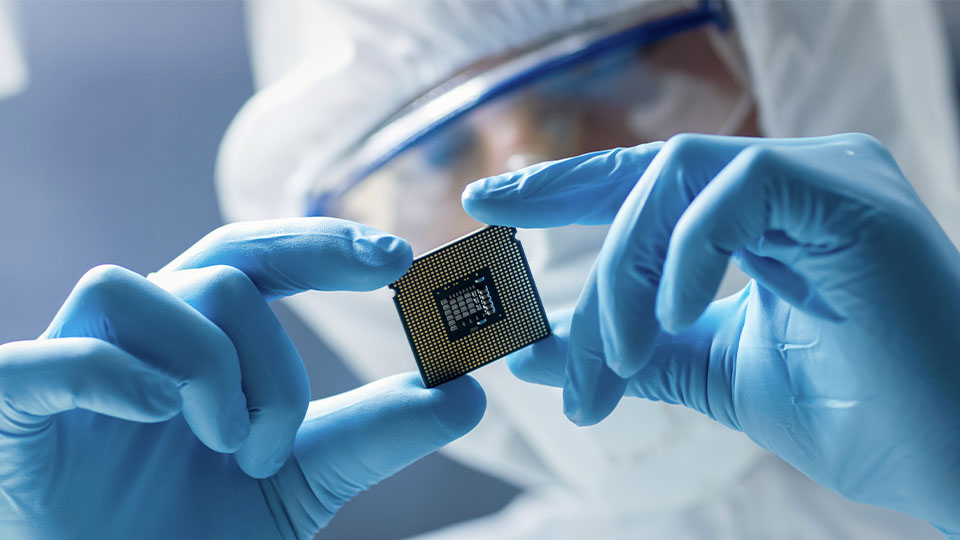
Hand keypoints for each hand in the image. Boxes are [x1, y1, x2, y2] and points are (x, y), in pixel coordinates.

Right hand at [0, 218, 484, 539]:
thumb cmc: (194, 533)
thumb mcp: (300, 480)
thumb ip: (373, 433)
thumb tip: (468, 391)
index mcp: (203, 342)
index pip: (261, 256)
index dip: (324, 242)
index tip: (397, 258)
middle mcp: (142, 338)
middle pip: (219, 269)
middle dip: (274, 351)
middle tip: (288, 437)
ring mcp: (73, 368)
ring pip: (143, 291)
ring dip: (208, 368)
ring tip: (227, 451)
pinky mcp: (12, 412)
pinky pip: (51, 358)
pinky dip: (112, 374)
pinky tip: (157, 416)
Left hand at [462, 134, 959, 535]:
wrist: (952, 458)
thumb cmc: (853, 413)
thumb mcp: (711, 374)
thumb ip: (630, 352)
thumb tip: (532, 351)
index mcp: (765, 213)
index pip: (647, 181)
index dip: (564, 187)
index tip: (490, 204)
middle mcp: (794, 178)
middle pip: (649, 172)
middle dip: (567, 212)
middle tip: (512, 285)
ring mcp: (825, 176)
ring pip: (678, 176)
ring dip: (624, 269)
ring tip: (613, 355)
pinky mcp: (850, 194)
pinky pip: (734, 191)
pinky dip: (685, 253)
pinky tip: (670, 317)